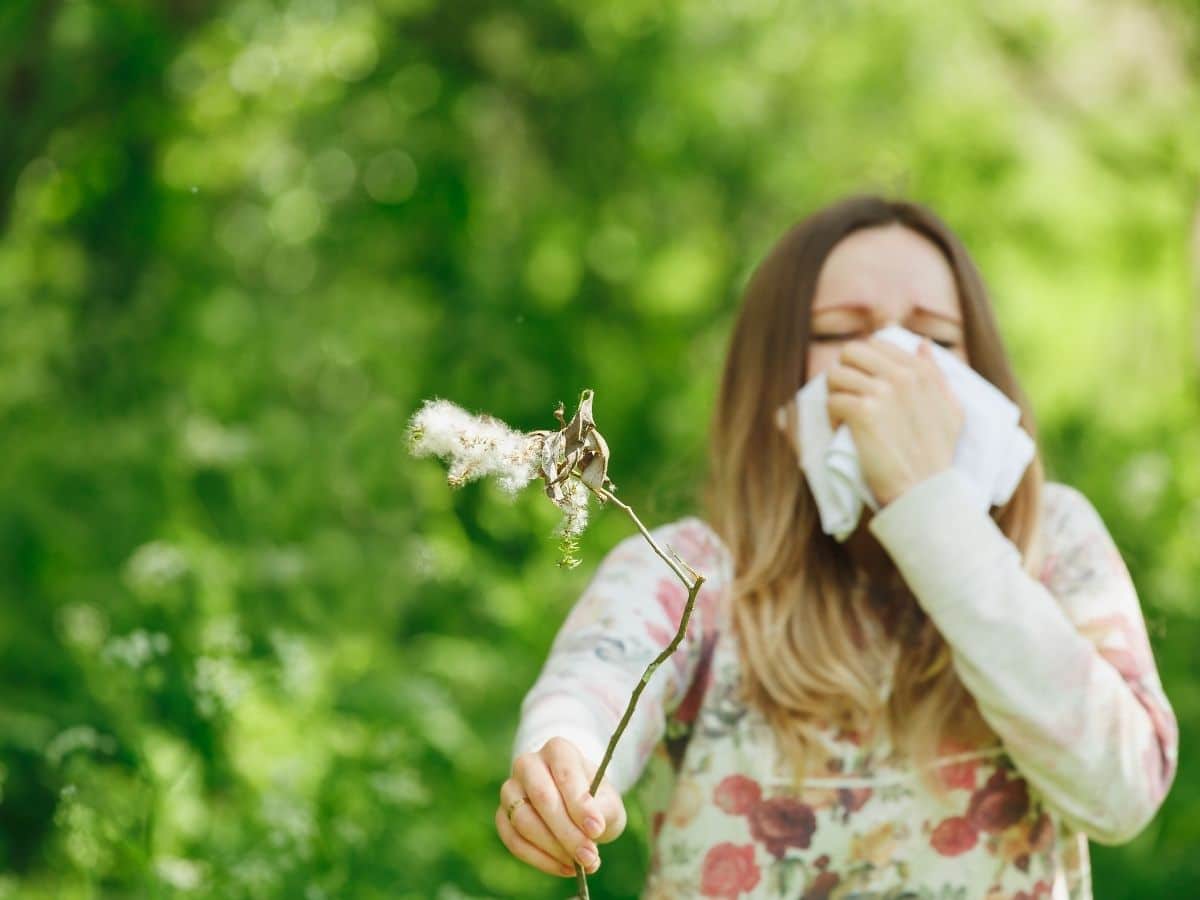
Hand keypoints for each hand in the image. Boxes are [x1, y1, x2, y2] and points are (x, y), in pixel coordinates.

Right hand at [496, 737, 626, 877]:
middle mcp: (528, 764)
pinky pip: (513, 840)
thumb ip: (602, 810)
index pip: (565, 773)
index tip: (597, 829)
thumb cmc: (594, 800)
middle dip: (567, 832)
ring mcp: (510, 789)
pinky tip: (564, 867)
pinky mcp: (502, 815)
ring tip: (580, 864)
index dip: (580, 803)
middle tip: (589, 856)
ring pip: (523, 820)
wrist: (575, 805)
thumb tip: (591, 830)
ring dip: (553, 848)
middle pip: (541, 797)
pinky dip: (540, 859)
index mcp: (558, 750)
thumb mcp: (608, 800)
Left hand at [825, 336, 963, 506]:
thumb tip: (922, 343)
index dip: (863, 364)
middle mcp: (902, 375)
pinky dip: (832, 418)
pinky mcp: (863, 412)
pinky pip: (832, 401)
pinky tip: (844, 431)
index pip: (876, 344)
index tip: (865, 387)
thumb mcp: (950, 409)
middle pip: (850, 352)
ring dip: (836, 396)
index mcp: (921, 370)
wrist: (925, 490)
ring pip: (835, 376)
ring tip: (846, 418)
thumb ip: (936, 374)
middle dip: (845, 374)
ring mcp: (882, 392)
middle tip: (849, 399)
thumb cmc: (937, 455)